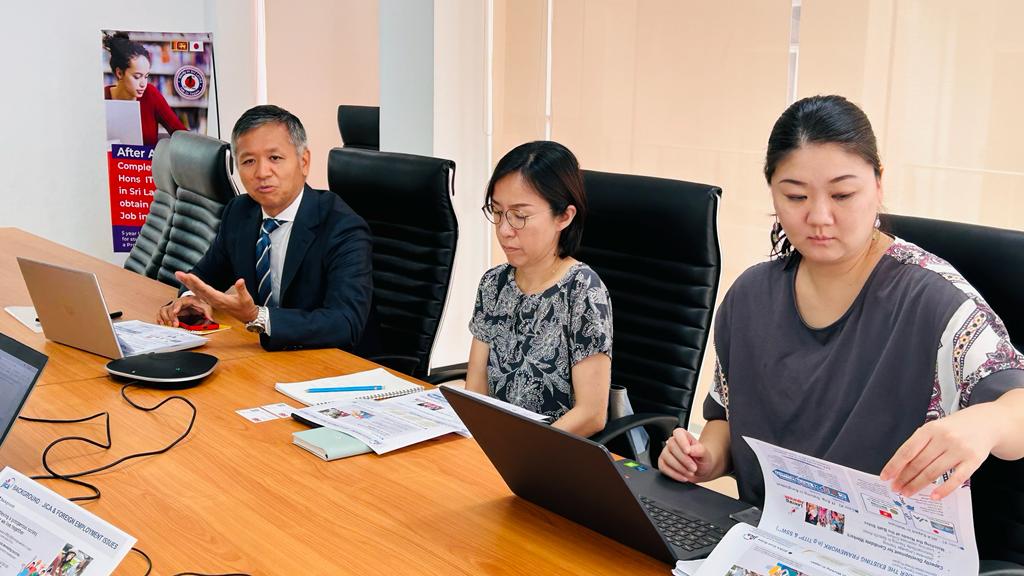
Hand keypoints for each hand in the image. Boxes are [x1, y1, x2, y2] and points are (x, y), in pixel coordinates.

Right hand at [158, 294, 213, 327]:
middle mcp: (177, 303)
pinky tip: (162, 324)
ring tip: (167, 325)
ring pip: (163, 310)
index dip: (176, 307)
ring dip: (164, 318)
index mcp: (185, 300)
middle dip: (171, 317)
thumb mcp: (205, 307)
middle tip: (175, 325)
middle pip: (170, 308)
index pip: (179, 302)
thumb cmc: (199, 305)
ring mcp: (173, 308)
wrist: (196, 306)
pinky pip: (161, 314)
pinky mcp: (170, 313)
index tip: (175, 312)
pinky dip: (160, 319)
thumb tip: (210, 318)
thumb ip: (207, 311)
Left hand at [174, 272, 259, 323]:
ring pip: (197, 292)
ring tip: (181, 276)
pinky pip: (200, 294)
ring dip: (189, 283)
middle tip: (178, 274)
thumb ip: (242, 289)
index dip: (197, 283)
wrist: (247, 317)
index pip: (205, 290)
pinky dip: (194, 287)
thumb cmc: (246, 307)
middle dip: (188, 282)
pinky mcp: (213, 301)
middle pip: (198, 290)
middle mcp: (213, 301)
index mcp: (219, 300)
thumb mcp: (246, 298)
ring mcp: (212, 301)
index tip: (189, 276)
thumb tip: (240, 280)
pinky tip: (190, 283)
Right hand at [658, 428, 718, 483]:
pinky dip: (674, 474)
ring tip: (690, 473)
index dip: (682, 442)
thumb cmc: (701, 459)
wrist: (699, 470)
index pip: (678, 433)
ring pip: (667, 458)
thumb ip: (700, 450)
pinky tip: (683, 477)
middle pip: (672, 446)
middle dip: (684, 459)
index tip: (688, 451)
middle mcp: (672, 443)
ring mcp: (666, 453)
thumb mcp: (705, 454)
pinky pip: (663, 468)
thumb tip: (691, 450)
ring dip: (680, 468)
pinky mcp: (663, 464)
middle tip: (693, 468)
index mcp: (683, 436)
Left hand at [880, 404, 1000, 499]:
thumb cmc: (954, 428)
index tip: (885, 477)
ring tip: (908, 492)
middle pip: (918, 463)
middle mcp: (944, 438)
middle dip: (904, 478)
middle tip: (896, 488)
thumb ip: (919, 445)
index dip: (894, 465)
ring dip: (918, 485)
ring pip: (933, 472)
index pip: (907, 450)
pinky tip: (933, 496)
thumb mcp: (934, 429)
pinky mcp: (974, 461)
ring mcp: (959, 450)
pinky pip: (956, 479)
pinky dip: (944, 489)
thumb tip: (900, 467)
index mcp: (929, 429)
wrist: (986, 422)